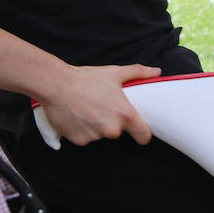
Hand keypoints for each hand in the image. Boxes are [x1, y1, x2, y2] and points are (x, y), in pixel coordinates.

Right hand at [37, 64, 160, 145]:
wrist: (57, 85)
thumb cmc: (87, 79)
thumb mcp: (115, 73)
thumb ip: (138, 73)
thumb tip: (156, 72)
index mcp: (125, 115)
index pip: (143, 135)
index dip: (143, 134)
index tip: (141, 133)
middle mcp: (112, 129)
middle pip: (118, 131)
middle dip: (113, 122)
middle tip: (102, 107)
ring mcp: (95, 136)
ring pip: (100, 134)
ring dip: (97, 126)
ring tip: (87, 109)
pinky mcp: (79, 140)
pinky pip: (85, 138)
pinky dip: (82, 131)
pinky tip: (77, 117)